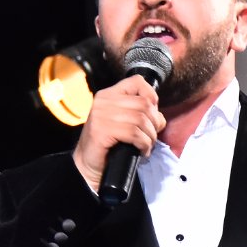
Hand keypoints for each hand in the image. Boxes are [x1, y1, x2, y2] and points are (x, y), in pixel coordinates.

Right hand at [70, 74, 164, 191]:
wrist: (87, 164)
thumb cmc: (108, 144)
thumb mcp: (122, 121)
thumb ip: (138, 113)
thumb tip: (159, 117)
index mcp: (108, 95)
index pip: (136, 82)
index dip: (151, 96)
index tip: (152, 114)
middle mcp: (103, 102)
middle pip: (144, 104)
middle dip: (155, 122)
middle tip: (152, 135)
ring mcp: (100, 116)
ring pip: (141, 120)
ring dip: (150, 136)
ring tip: (147, 145)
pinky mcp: (101, 131)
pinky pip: (134, 133)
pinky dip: (144, 144)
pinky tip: (142, 151)